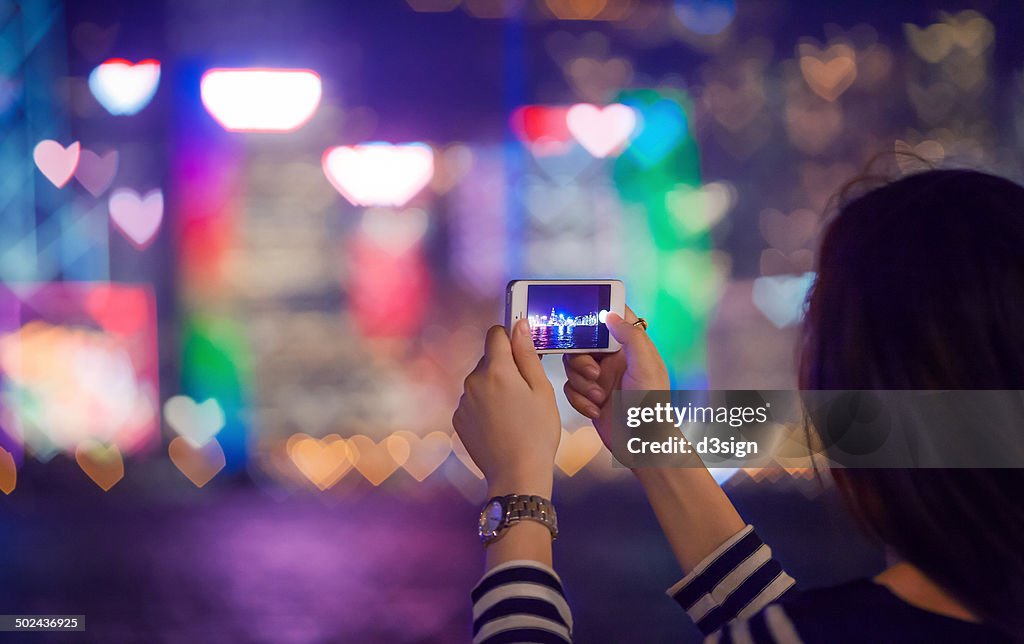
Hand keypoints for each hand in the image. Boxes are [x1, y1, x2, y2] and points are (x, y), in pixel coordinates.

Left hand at [453, 319, 560, 496]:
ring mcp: (463, 401)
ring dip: (495, 388)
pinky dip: (485, 406)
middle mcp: (473, 381)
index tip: (523, 350)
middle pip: (489, 359)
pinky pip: (473, 401)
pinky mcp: (459, 419)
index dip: (511, 338)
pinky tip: (501, 424)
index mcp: (497, 370)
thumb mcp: (542, 390)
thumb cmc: (537, 432)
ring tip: (515, 413)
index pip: (496, 334)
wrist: (516, 474)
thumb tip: (519, 325)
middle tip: (526, 392)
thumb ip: (528, 354)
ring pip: (481, 381)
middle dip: (506, 367)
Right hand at [562, 306, 669, 448]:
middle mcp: (614, 360)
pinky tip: (596, 409)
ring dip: (582, 384)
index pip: (612, 319)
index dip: (597, 314)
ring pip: (573, 367)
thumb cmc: (651, 407)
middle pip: (582, 344)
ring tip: (600, 397)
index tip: (584, 318)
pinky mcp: (589, 396)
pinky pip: (570, 388)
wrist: (642, 446)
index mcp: (630, 348)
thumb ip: (631, 337)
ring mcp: (601, 378)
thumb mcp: (645, 366)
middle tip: (595, 373)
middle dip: (582, 360)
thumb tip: (610, 315)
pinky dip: (579, 400)